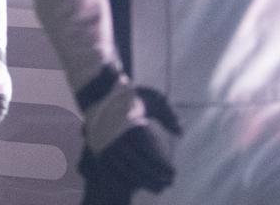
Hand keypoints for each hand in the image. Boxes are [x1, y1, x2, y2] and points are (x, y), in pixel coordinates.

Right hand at [81, 77, 180, 196]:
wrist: (99, 91)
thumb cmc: (132, 95)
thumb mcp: (153, 100)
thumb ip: (169, 115)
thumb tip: (181, 133)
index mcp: (132, 127)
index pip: (150, 155)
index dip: (162, 167)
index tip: (173, 173)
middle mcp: (117, 138)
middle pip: (138, 167)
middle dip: (155, 178)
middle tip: (169, 183)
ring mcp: (106, 145)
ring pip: (126, 171)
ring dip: (143, 182)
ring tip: (158, 187)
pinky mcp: (99, 150)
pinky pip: (113, 170)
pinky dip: (127, 179)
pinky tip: (139, 183)